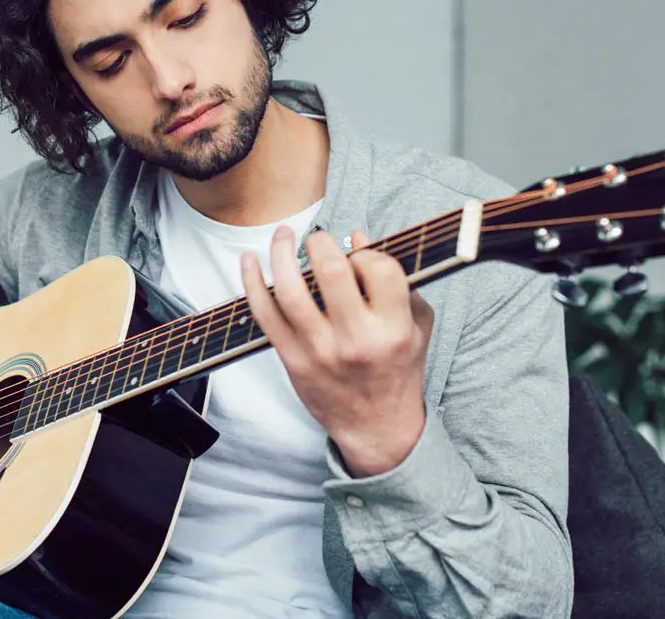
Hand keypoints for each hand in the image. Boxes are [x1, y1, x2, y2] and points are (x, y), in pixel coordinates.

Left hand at [240, 227, 433, 476]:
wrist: (377, 427)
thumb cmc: (398, 369)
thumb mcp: (415, 325)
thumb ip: (397, 281)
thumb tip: (357, 236)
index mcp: (393, 328)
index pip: (378, 268)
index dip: (366, 253)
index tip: (359, 257)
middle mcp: (356, 339)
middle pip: (331, 271)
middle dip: (320, 243)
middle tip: (318, 239)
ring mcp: (320, 351)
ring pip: (290, 290)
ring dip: (281, 254)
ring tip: (282, 235)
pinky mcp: (293, 360)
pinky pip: (265, 315)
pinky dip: (252, 283)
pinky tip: (249, 262)